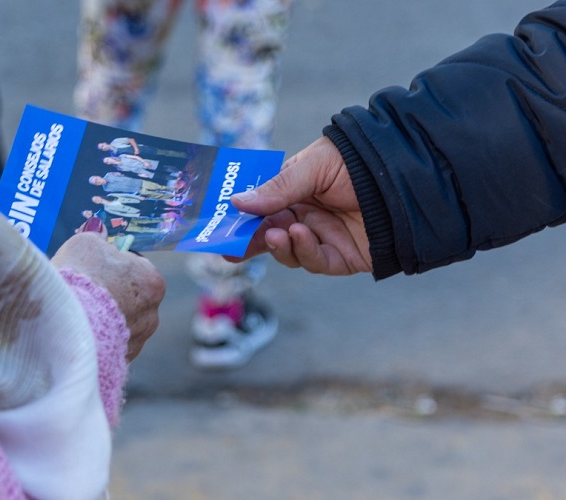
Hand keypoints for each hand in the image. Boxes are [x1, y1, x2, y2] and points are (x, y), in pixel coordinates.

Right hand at [51, 232, 164, 360]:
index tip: (93, 267)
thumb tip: (98, 234)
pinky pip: (106, 345)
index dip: (112, 266)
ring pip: (118, 324)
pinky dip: (94, 339)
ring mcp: (137, 343)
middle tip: (82, 290)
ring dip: (101, 318)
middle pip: (129, 298)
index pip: (136, 268)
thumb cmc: (81, 280)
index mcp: (152, 283)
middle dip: (109, 294)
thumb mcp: (85, 244)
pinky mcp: (119, 364)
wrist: (68, 331)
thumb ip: (96, 239)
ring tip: (75, 314)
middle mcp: (152, 315)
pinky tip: (75, 333)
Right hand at [230, 137, 371, 274]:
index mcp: (295, 190)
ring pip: (287, 252)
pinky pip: (314, 261)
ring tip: (276, 233)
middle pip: (267, 235)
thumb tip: (236, 202)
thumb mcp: (313, 167)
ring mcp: (322, 237)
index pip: (259, 208)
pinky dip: (303, 251)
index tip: (218, 227)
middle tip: (229, 248)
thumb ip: (277, 188)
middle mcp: (306, 215)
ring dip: (278, 246)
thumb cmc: (358, 160)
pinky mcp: (341, 257)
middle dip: (249, 241)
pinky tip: (301, 235)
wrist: (406, 175)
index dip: (239, 219)